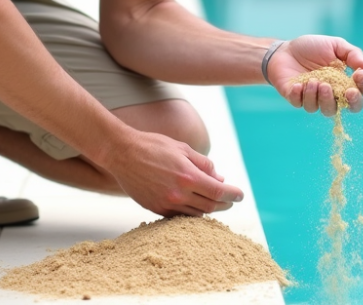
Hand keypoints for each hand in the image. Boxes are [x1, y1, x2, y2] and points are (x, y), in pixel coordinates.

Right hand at [104, 129, 243, 217]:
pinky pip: (179, 216)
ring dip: (209, 209)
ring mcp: (166, 203)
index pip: (219, 192)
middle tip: (230, 200)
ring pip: (196, 214)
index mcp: (187, 176)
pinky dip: (191, 212)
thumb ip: (204, 164)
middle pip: (210, 206)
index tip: (240, 195)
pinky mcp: (155, 209)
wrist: (122, 153)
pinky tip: (195, 205)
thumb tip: (219, 179)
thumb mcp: (183, 149)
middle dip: (224, 204)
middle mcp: (178, 193)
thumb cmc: (154, 146)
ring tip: (214, 202)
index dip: (233, 194)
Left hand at [268, 35, 362, 116]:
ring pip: (327, 110)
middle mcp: (335, 93)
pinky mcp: (298, 100)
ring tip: (315, 81)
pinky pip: (303, 105)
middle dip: (352, 102)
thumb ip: (352, 53)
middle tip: (347, 91)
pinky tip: (298, 84)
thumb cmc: (311, 48)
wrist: (284, 50)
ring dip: (323, 97)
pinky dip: (301, 96)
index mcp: (346, 80)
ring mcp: (317, 98)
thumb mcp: (334, 45)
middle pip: (351, 107)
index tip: (359, 74)